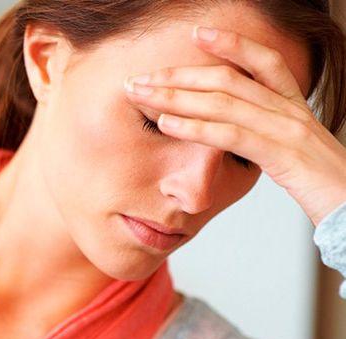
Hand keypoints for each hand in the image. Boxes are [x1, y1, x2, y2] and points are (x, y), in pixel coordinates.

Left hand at [123, 25, 345, 226]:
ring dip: (174, 96)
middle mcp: (289, 111)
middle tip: (138, 78)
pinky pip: (231, 136)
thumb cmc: (321, 184)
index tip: (197, 34)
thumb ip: (266, 137)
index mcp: (293, 107)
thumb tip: (234, 134)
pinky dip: (194, 128)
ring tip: (140, 94)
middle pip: (228, 79)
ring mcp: (286, 130)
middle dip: (178, 75)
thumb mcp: (293, 151)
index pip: (263, 62)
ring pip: (223, 102)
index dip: (232, 44)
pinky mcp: (281, 155)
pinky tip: (165, 124)